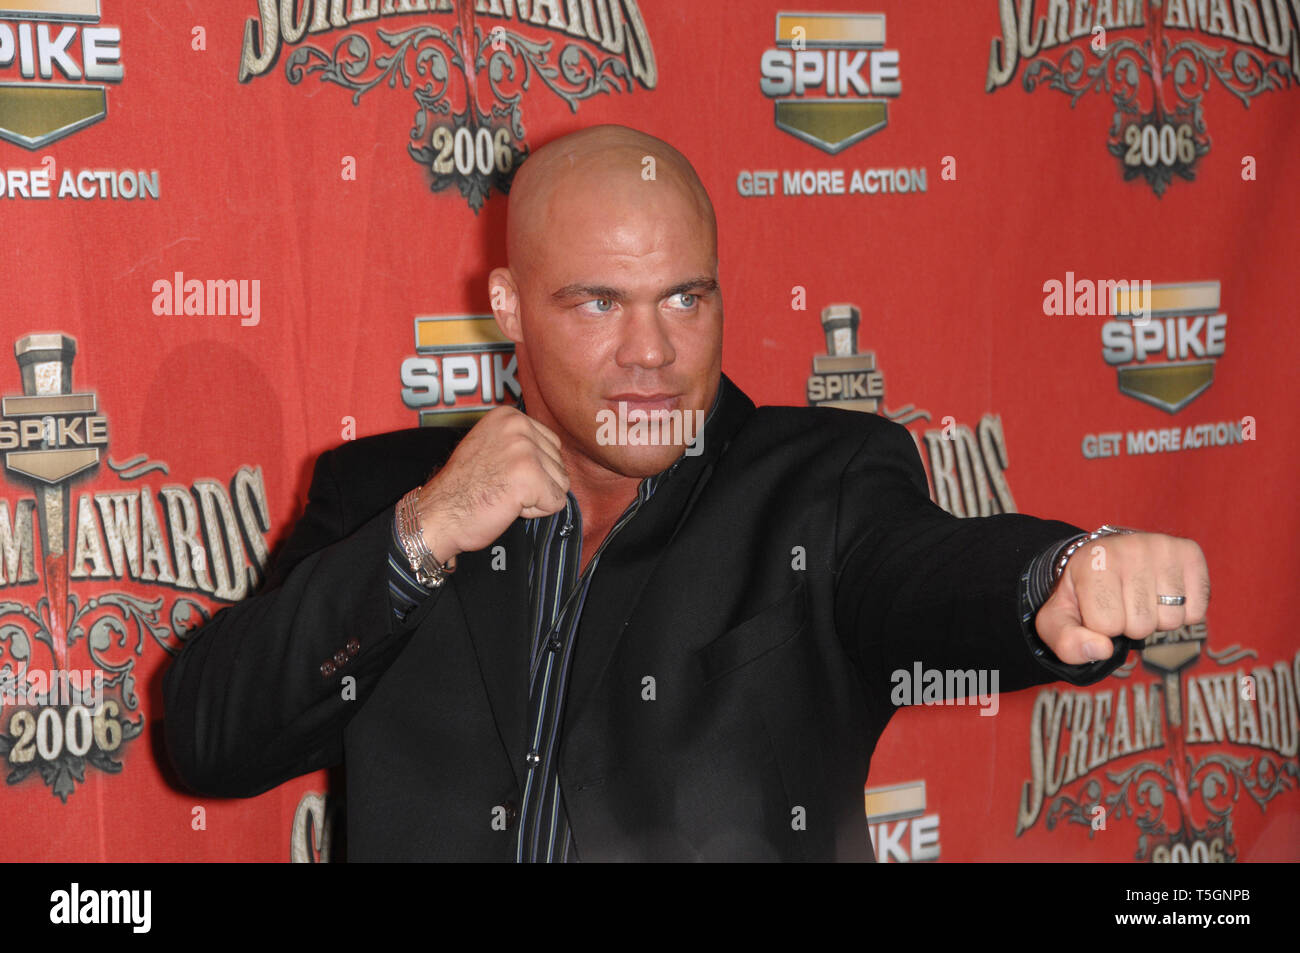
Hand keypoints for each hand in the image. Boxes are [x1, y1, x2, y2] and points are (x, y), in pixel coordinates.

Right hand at [413, 406, 570, 562]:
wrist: (439, 513)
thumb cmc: (463, 488)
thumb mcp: (491, 446)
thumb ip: (520, 442)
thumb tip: (554, 453)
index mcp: (509, 415)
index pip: (552, 444)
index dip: (532, 468)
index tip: (500, 472)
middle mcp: (518, 426)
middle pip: (559, 463)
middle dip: (536, 482)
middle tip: (500, 485)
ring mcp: (524, 450)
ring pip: (561, 483)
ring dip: (536, 497)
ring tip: (504, 493)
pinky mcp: (530, 477)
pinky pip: (556, 502)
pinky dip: (536, 512)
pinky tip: (508, 505)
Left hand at [1034, 532, 1209, 664]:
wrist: (1103, 558)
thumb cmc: (1082, 593)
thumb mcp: (1058, 619)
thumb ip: (1066, 642)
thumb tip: (1102, 650)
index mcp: (1092, 561)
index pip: (1106, 625)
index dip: (1101, 626)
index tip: (1097, 606)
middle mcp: (1130, 547)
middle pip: (1142, 625)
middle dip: (1130, 625)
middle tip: (1121, 601)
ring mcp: (1163, 546)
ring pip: (1171, 620)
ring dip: (1156, 619)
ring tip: (1140, 596)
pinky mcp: (1190, 552)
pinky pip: (1197, 611)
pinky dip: (1182, 613)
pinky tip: (1162, 593)